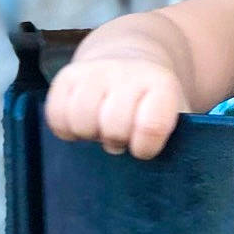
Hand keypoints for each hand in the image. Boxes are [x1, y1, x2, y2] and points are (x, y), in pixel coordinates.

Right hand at [43, 52, 189, 158]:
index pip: (151, 125)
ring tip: (100, 129)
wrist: (133, 58)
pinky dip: (65, 127)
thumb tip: (169, 175)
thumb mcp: (176, 115)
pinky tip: (80, 124)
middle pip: (113, 125)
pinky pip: (55, 113)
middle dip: (116, 140)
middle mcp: (127, 73)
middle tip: (121, 137)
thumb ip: (178, 141)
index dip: (144, 147)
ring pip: (80, 119)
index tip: (143, 149)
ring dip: (89, 134)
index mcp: (161, 86)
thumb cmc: (154, 102)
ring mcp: (95, 71)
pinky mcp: (67, 75)